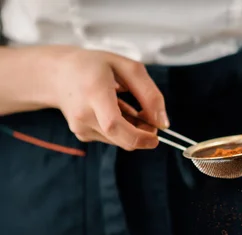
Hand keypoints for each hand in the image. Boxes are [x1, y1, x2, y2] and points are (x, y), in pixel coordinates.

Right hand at [48, 46, 166, 149]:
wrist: (58, 74)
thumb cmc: (95, 66)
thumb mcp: (128, 68)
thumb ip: (150, 95)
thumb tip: (163, 123)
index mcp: (94, 92)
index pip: (114, 125)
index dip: (139, 136)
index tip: (156, 136)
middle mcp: (84, 114)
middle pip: (122, 139)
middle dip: (144, 134)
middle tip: (148, 117)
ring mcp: (81, 127)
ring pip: (121, 140)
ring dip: (133, 129)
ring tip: (124, 105)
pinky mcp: (83, 135)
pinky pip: (113, 139)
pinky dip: (122, 129)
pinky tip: (113, 111)